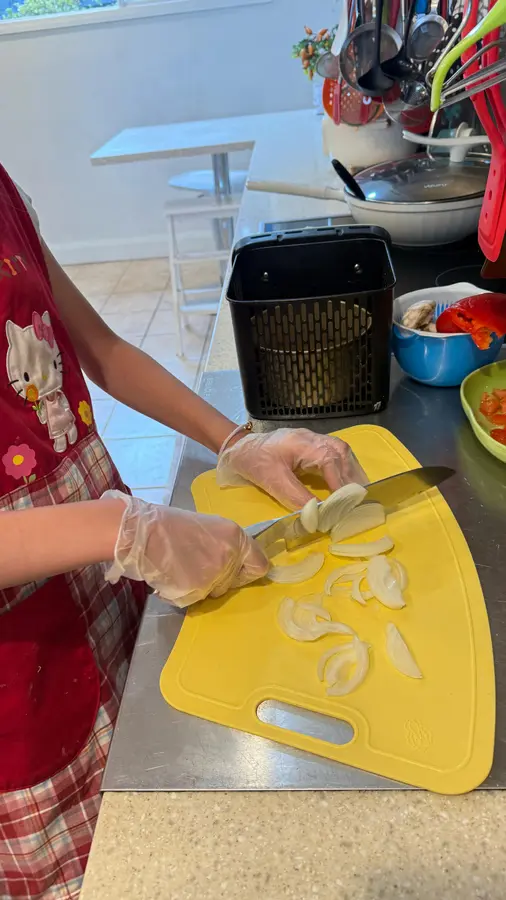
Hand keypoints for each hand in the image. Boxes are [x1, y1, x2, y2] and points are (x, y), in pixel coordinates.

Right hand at [102, 491, 268, 606]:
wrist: (143, 534)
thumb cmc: (171, 526)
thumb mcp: (209, 527)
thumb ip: (226, 545)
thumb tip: (237, 562)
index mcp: (236, 537)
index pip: (260, 565)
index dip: (249, 571)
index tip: (240, 573)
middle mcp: (230, 557)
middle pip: (234, 583)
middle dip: (220, 579)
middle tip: (197, 565)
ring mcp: (214, 576)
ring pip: (215, 593)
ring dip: (202, 586)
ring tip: (182, 568)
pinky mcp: (197, 591)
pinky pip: (196, 599)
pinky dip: (185, 593)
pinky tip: (173, 576)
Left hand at [217, 428, 366, 509]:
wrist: (239, 448)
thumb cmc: (254, 462)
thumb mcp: (273, 482)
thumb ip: (297, 498)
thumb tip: (318, 516)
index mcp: (301, 443)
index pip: (329, 460)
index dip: (340, 482)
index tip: (346, 502)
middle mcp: (312, 437)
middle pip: (341, 453)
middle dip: (352, 476)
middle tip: (360, 500)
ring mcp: (313, 439)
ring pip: (341, 452)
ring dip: (351, 472)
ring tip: (358, 493)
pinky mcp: (312, 445)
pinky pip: (335, 453)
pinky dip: (344, 468)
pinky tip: (347, 482)